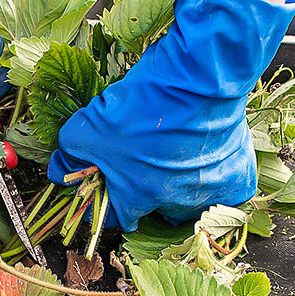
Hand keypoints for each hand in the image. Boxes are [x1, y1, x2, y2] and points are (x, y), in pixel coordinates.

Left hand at [47, 0, 294, 231]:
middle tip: (141, 162)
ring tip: (173, 158)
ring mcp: (208, 194)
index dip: (102, 200)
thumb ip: (70, 153)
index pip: (112, 216)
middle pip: (152, 209)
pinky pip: (226, 193)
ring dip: (179, 187)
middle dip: (143, 191)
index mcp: (136, 197)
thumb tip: (57, 171)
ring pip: (189, 204)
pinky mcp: (237, 179)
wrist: (200, 78)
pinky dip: (216, 179)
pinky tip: (206, 159)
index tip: (101, 184)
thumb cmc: (143, 104)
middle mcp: (173, 204)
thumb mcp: (88, 126)